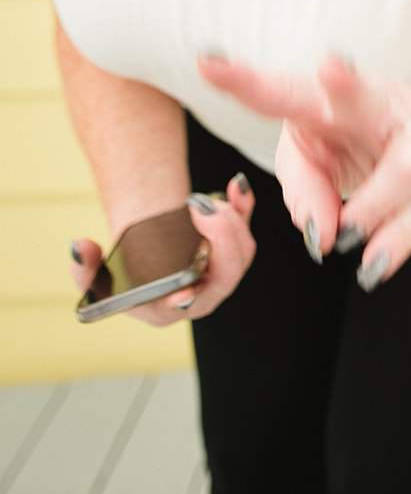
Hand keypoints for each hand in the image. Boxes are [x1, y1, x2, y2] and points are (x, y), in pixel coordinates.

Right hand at [68, 173, 256, 324]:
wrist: (143, 249)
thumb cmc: (122, 270)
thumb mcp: (96, 274)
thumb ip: (84, 268)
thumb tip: (81, 248)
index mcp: (169, 307)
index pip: (187, 306)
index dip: (186, 299)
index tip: (184, 289)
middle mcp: (202, 293)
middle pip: (226, 273)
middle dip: (219, 239)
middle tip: (199, 209)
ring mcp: (222, 270)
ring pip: (241, 250)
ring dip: (228, 220)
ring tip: (200, 201)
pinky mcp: (233, 245)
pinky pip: (246, 227)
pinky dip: (244, 205)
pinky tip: (237, 185)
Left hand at [199, 53, 410, 289]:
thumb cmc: (353, 144)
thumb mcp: (313, 160)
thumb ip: (303, 191)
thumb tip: (322, 237)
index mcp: (327, 98)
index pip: (285, 91)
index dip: (248, 80)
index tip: (207, 63)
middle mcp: (376, 104)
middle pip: (361, 93)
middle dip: (345, 83)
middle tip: (330, 69)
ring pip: (405, 165)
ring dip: (374, 204)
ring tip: (347, 239)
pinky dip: (395, 241)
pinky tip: (375, 266)